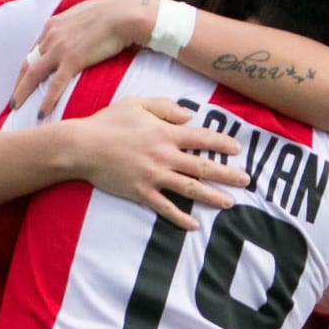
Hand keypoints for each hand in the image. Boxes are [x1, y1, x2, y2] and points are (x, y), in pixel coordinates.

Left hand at [13, 0, 155, 115]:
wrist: (124, 13)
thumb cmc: (111, 13)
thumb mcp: (83, 16)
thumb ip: (74, 27)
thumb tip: (78, 36)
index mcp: (53, 25)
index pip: (33, 51)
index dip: (26, 68)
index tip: (22, 82)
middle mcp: (51, 36)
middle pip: (27, 64)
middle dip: (18, 84)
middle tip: (12, 101)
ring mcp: (60, 48)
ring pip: (33, 75)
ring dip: (22, 93)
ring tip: (16, 109)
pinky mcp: (73, 59)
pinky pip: (55, 84)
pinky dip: (46, 100)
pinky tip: (41, 113)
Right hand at [66, 97, 248, 229]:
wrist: (82, 147)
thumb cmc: (108, 122)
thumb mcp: (137, 104)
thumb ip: (166, 107)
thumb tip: (190, 115)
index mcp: (165, 133)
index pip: (202, 138)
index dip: (222, 143)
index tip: (237, 149)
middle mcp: (164, 156)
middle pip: (203, 167)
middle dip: (227, 174)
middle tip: (246, 180)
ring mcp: (153, 176)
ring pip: (190, 189)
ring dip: (212, 197)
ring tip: (230, 203)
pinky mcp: (140, 192)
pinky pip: (165, 208)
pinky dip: (180, 217)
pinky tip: (194, 225)